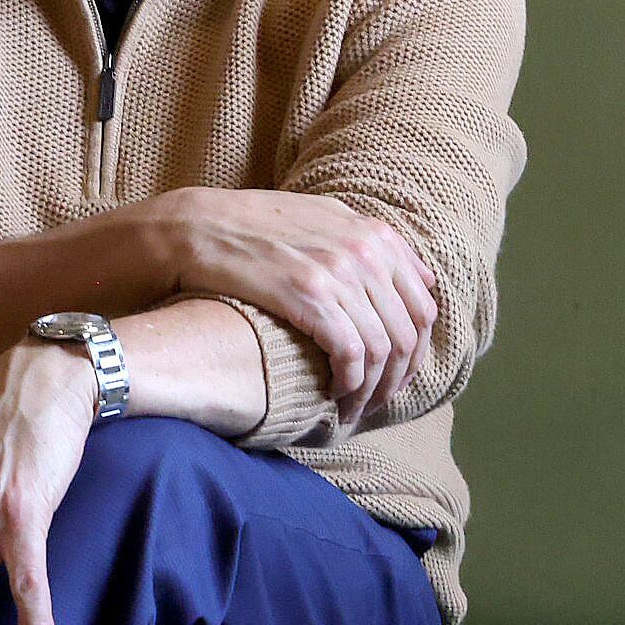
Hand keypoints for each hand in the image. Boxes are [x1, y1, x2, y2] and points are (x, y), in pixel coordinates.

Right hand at [137, 188, 436, 428]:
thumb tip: (421, 275)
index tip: (400, 375)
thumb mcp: (322, 217)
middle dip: (399, 377)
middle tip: (381, 401)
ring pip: (383, 349)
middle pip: (408, 333)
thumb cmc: (256, 226)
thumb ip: (370, 243)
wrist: (200, 227)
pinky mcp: (309, 296)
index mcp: (375, 235)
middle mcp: (365, 251)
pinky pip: (352, 353)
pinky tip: (335, 395)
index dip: (417, 350)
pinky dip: (350, 383)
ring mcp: (339, 272)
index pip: (424, 306)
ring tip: (356, 406)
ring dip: (373, 388)